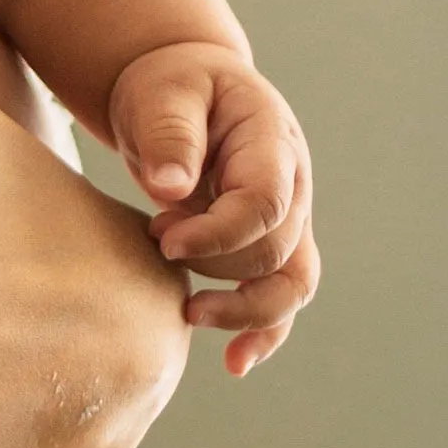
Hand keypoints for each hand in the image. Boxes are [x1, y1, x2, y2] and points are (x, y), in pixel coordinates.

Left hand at [107, 41, 318, 375]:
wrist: (184, 91)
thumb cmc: (172, 86)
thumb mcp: (164, 90)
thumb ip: (169, 131)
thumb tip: (171, 187)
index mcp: (271, 141)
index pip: (264, 202)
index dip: (218, 233)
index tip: (164, 239)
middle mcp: (292, 185)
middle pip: (272, 249)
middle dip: (213, 261)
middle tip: (155, 238)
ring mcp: (287, 219)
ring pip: (289, 284)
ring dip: (243, 310)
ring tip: (187, 314)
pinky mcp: (267, 244)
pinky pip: (281, 298)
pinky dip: (264, 332)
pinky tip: (234, 362)